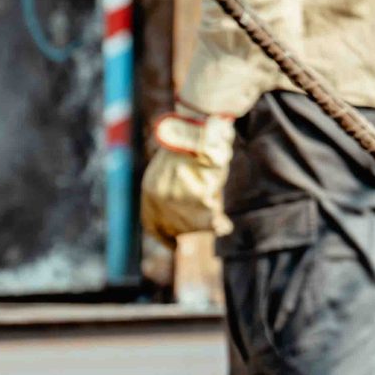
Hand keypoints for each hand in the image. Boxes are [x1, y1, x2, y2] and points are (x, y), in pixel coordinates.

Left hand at [140, 108, 233, 243]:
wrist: (199, 129)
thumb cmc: (190, 147)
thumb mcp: (171, 172)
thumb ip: (172, 194)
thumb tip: (185, 219)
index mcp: (150, 191)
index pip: (152, 225)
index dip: (164, 237)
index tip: (174, 245)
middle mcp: (160, 200)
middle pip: (177, 228)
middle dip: (192, 228)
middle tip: (207, 228)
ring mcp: (180, 201)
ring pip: (196, 226)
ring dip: (208, 223)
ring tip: (220, 221)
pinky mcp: (200, 200)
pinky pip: (214, 222)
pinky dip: (220, 225)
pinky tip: (224, 224)